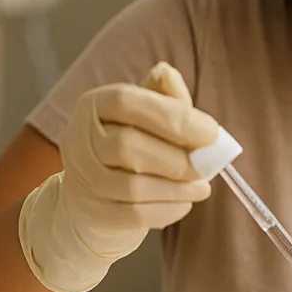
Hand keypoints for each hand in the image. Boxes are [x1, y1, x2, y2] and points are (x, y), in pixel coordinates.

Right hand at [19, 62, 220, 291]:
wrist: (94, 193)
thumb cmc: (129, 143)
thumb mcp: (145, 113)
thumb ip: (164, 96)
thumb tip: (169, 74)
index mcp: (95, 104)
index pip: (128, 102)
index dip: (173, 117)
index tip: (211, 133)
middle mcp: (80, 138)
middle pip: (128, 147)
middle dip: (178, 159)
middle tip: (207, 166)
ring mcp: (82, 178)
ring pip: (132, 187)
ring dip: (177, 189)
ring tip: (201, 187)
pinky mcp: (92, 212)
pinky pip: (133, 216)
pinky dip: (167, 211)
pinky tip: (184, 204)